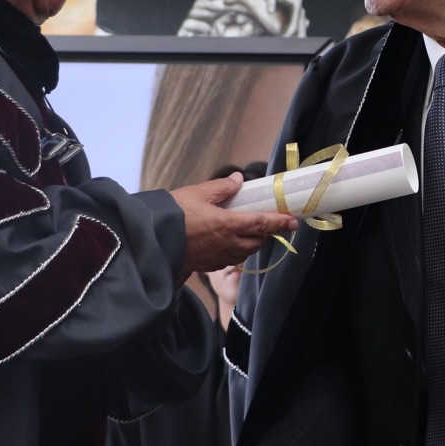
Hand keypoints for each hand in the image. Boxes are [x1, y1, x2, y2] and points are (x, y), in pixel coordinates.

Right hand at [171, 174, 296, 277]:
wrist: (151, 240)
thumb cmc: (172, 215)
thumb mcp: (197, 193)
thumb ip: (221, 187)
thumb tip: (238, 180)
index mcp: (228, 225)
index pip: (262, 224)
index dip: (280, 223)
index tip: (293, 221)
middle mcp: (227, 244)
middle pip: (257, 242)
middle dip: (267, 234)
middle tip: (271, 224)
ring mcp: (217, 257)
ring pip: (245, 253)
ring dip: (253, 243)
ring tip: (252, 233)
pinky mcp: (207, 265)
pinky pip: (230, 260)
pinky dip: (237, 251)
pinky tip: (230, 244)